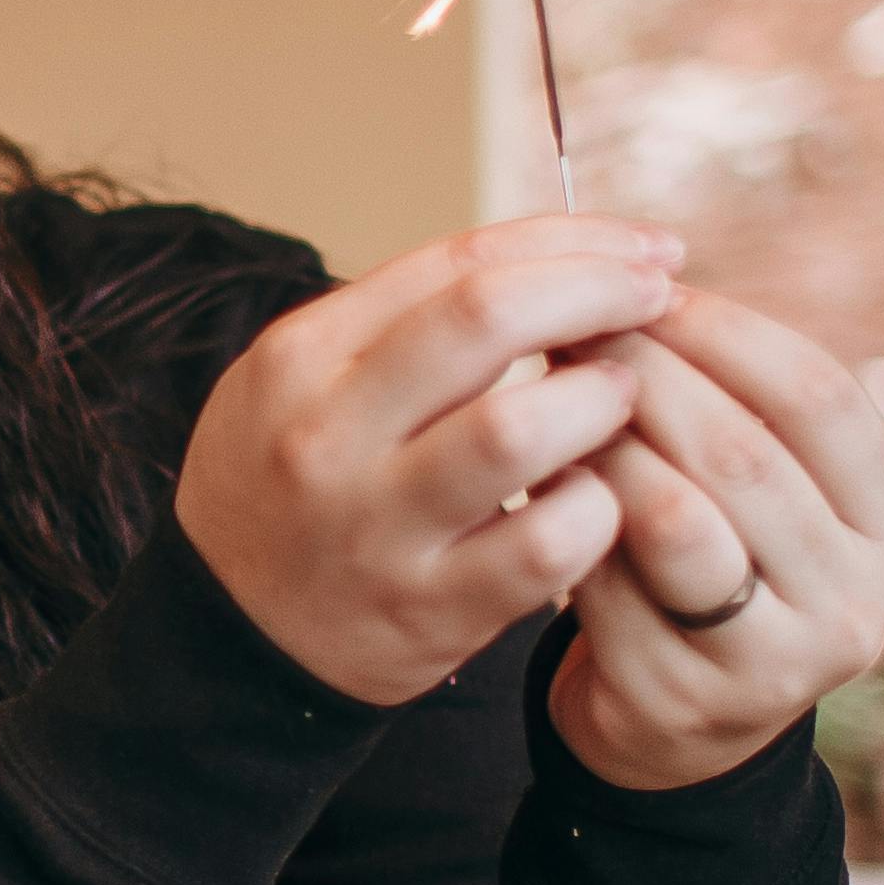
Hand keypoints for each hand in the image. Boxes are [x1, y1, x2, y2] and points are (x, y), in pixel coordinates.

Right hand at [177, 214, 682, 707]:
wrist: (227, 642)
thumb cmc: (290, 490)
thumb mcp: (302, 383)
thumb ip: (408, 324)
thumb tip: (562, 263)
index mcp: (300, 358)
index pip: (457, 263)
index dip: (571, 242)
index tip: (641, 250)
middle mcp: (328, 436)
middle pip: (488, 318)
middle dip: (600, 292)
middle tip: (656, 300)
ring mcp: (376, 528)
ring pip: (521, 428)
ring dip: (600, 400)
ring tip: (619, 400)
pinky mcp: (427, 612)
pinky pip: (546, 545)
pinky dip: (597, 510)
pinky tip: (599, 499)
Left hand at [552, 286, 883, 790]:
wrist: (671, 722)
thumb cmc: (707, 563)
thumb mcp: (750, 490)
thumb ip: (725, 404)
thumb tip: (623, 279)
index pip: (823, 398)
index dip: (730, 332)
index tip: (647, 284)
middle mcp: (856, 598)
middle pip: (746, 455)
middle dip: (649, 377)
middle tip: (572, 327)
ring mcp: (780, 663)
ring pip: (680, 522)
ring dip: (605, 447)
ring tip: (550, 399)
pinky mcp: (689, 703)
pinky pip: (614, 588)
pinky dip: (568, 523)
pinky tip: (530, 483)